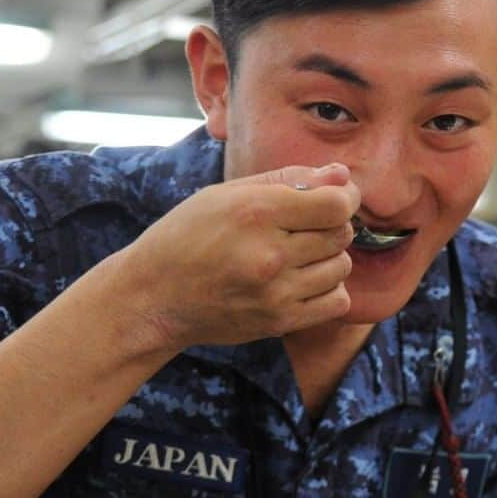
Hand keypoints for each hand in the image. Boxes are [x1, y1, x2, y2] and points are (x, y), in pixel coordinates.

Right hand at [115, 163, 359, 350]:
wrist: (152, 297)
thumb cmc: (187, 236)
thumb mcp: (226, 194)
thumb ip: (289, 180)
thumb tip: (341, 175)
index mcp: (256, 212)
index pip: (336, 204)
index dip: (344, 197)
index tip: (335, 198)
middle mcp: (269, 254)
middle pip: (341, 234)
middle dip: (332, 225)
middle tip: (306, 227)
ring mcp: (275, 292)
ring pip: (342, 267)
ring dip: (329, 258)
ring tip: (298, 255)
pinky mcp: (279, 322)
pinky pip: (337, 302)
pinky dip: (329, 290)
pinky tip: (304, 281)